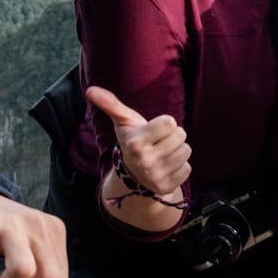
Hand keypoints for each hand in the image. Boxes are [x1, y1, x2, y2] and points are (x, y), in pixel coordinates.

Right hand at [86, 85, 191, 201]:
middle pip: (181, 135)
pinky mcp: (166, 187)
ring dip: (178, 150)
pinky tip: (167, 167)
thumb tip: (90, 90)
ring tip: (163, 153)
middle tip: (159, 142)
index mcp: (135, 143)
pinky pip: (187, 169)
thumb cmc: (133, 139)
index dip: (165, 123)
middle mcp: (144, 161)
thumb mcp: (123, 122)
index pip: (170, 122)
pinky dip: (180, 167)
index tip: (154, 130)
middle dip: (173, 135)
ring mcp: (155, 176)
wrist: (133, 174)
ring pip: (186, 151)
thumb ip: (110, 104)